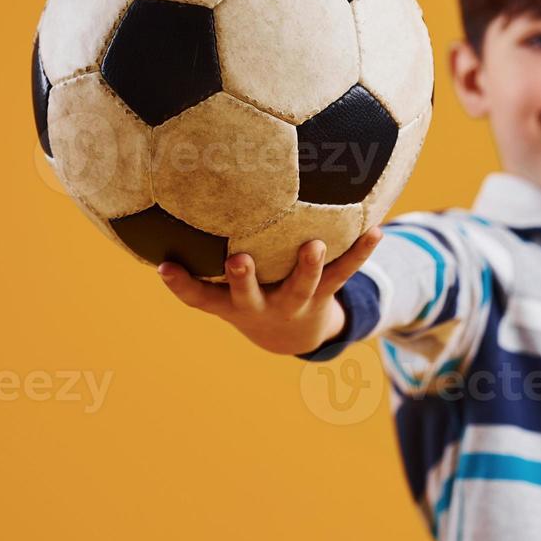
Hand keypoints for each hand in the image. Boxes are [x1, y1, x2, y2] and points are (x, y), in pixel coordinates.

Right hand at [156, 228, 383, 356]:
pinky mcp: (324, 294)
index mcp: (232, 304)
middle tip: (238, 259)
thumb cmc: (249, 296)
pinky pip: (344, 273)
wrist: (292, 338)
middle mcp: (261, 306)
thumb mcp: (222, 285)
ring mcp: (295, 302)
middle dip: (243, 279)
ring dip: (308, 267)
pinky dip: (360, 252)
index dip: (181, 285)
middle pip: (250, 295)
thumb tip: (169, 202)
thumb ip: (200, 253)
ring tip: (314, 246)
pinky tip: (376, 231)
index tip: (165, 267)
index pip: (200, 298)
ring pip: (302, 287)